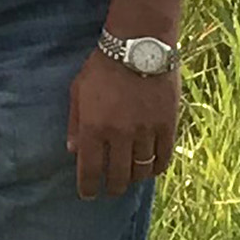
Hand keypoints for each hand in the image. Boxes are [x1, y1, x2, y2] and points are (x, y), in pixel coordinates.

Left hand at [65, 47, 179, 200]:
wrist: (139, 46)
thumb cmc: (103, 66)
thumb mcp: (78, 90)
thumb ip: (74, 122)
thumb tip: (72, 150)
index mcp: (94, 128)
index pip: (90, 170)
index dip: (89, 187)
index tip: (88, 194)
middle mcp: (120, 135)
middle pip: (118, 176)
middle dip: (112, 188)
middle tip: (110, 190)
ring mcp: (145, 132)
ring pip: (141, 170)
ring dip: (134, 179)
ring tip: (130, 178)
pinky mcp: (167, 125)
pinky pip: (163, 157)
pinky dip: (156, 167)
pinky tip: (151, 167)